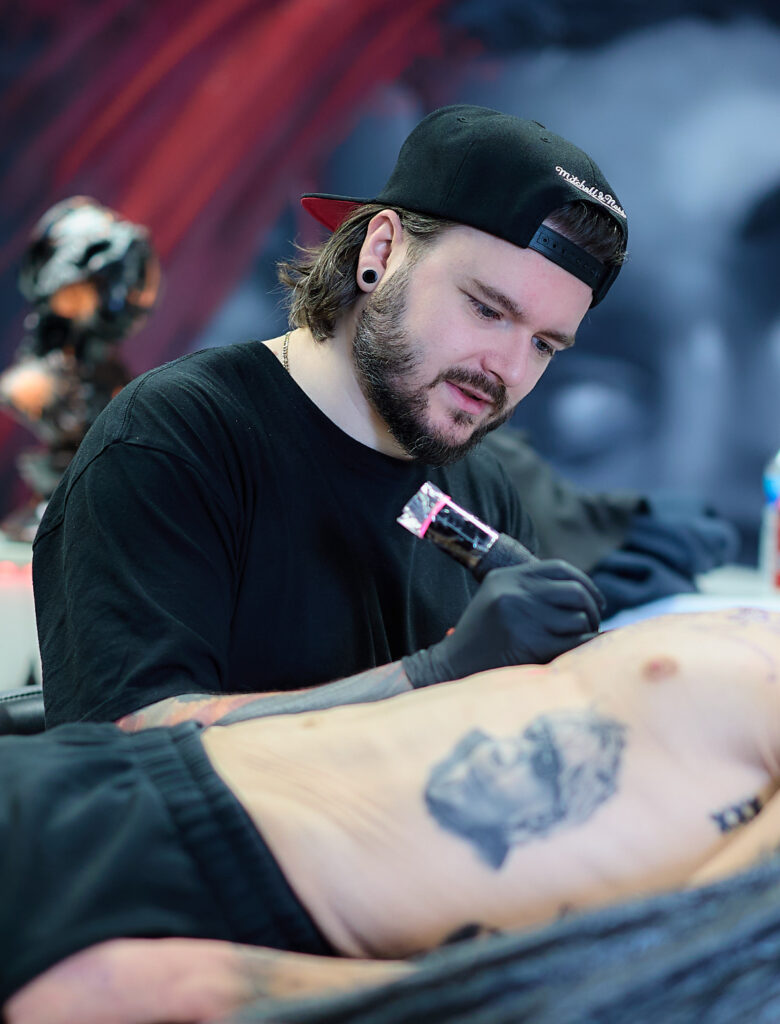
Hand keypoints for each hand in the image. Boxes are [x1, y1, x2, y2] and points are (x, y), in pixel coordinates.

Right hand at [403, 559, 604, 686]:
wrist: (452, 667)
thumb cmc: (481, 637)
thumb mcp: (496, 598)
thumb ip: (529, 589)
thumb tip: (581, 591)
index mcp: (506, 577)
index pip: (560, 568)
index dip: (585, 583)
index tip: (595, 601)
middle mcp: (513, 593)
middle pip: (575, 591)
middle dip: (592, 609)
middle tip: (591, 625)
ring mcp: (521, 617)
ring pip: (579, 617)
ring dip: (586, 631)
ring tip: (576, 641)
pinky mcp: (530, 644)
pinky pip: (575, 641)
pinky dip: (584, 646)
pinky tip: (579, 653)